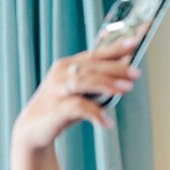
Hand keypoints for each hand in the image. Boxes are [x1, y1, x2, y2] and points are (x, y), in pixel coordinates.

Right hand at [11, 37, 142, 153]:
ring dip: (106, 84)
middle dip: (116, 68)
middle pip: (91, 66)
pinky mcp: (55, 108)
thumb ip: (98, 80)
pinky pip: (78, 108)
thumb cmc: (62, 106)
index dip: (114, 48)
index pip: (94, 54)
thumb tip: (128, 72)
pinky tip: (107, 122)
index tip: (134, 43)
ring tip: (126, 89)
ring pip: (84, 82)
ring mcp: (57, 90)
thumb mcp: (81, 90)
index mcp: (68, 65)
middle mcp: (61, 73)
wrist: (34, 127)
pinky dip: (95, 113)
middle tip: (136, 72)